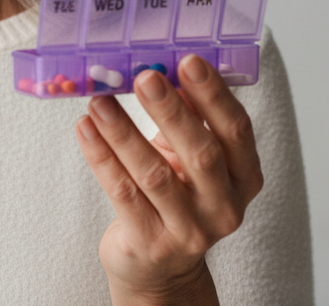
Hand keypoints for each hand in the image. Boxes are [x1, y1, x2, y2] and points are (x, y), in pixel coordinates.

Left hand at [75, 54, 262, 305]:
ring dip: (124, 132)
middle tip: (145, 77)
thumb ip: (187, 116)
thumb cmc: (177, 195)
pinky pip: (122, 193)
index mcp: (243, 176)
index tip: (188, 61)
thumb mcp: (189, 157)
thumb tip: (164, 62)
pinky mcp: (150, 242)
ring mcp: (188, 229)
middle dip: (171, 111)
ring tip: (100, 100)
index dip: (214, 95)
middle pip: (201, 153)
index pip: (236, 130)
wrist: (160, 267)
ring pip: (154, 175)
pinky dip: (101, 157)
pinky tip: (85, 129)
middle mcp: (223, 206)